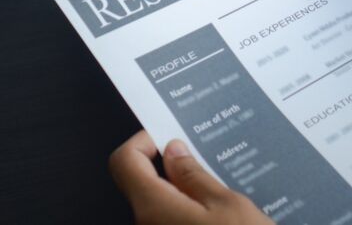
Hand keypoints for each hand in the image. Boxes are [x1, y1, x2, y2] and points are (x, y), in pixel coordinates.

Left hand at [109, 131, 271, 224]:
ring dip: (187, 192)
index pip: (124, 163)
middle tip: (209, 160)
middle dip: (174, 168)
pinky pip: (171, 223)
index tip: (170, 135)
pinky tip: (224, 216)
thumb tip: (175, 151)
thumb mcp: (227, 204)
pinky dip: (191, 213)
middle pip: (144, 184)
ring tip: (226, 190)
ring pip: (161, 206)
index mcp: (154, 209)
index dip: (143, 141)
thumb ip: (195, 175)